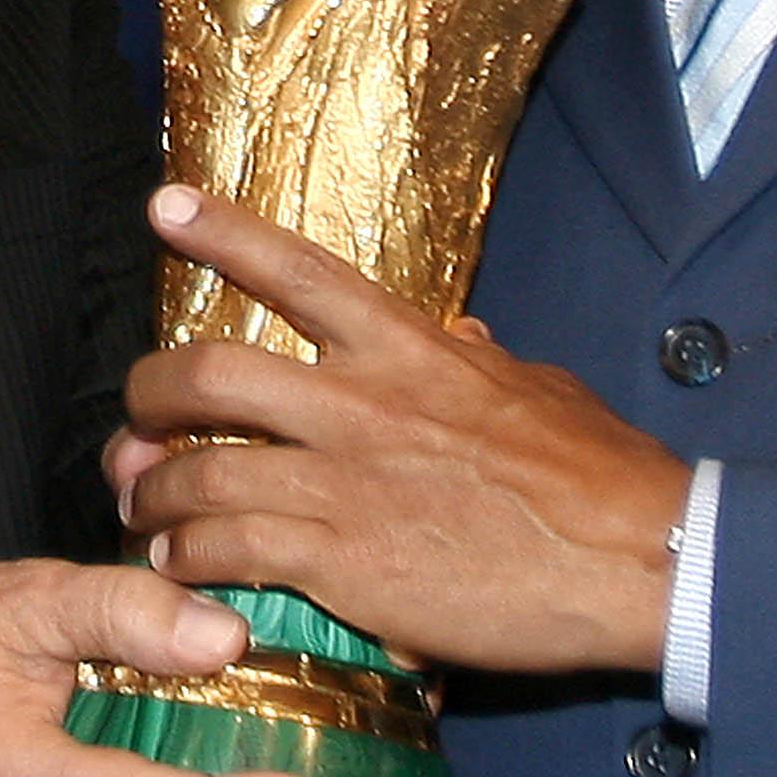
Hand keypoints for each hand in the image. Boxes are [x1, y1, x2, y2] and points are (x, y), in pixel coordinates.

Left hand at [112, 185, 692, 675]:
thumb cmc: (600, 475)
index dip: (222, 233)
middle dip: (150, 392)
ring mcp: (346, 482)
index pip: (298, 272)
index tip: (164, 208)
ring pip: (200, 470)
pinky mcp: (344, 562)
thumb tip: (460, 334)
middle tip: (137, 417)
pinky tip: (179, 569)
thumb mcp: (538, 386)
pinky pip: (228, 549)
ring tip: (141, 509)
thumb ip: (481, 359)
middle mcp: (362, 403)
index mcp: (410, 349)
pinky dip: (186, 557)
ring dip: (152, 492)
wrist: (638, 557)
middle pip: (209, 371)